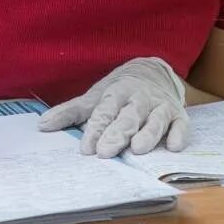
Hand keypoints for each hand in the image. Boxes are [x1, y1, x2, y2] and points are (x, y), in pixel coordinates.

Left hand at [38, 57, 189, 157]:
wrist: (153, 71)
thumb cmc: (118, 92)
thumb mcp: (94, 97)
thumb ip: (70, 112)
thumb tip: (42, 126)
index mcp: (116, 92)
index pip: (104, 112)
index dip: (95, 129)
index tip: (86, 148)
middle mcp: (139, 98)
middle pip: (128, 117)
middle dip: (117, 133)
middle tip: (106, 152)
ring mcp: (160, 106)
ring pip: (154, 121)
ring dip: (147, 134)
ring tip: (137, 149)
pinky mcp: (178, 115)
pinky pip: (181, 125)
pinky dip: (179, 134)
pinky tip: (175, 146)